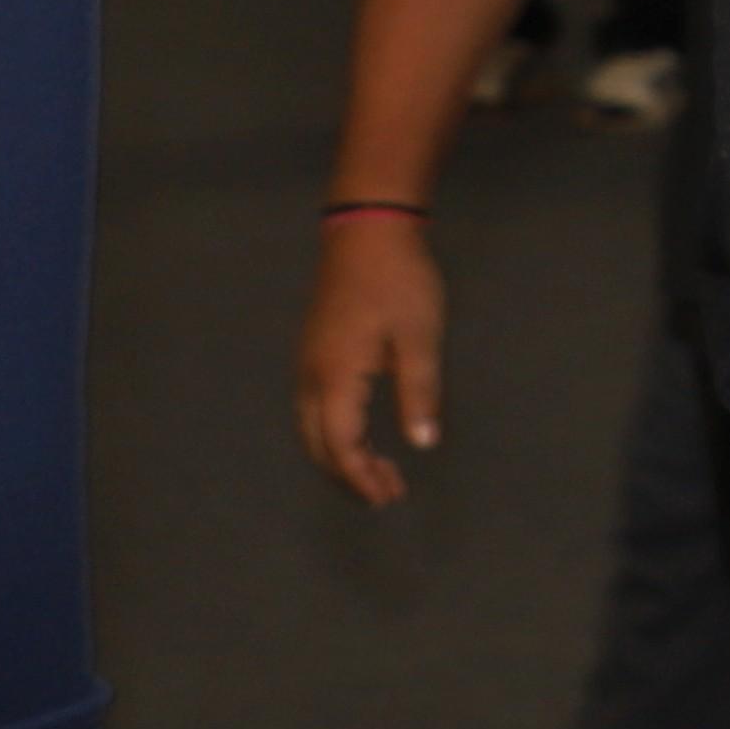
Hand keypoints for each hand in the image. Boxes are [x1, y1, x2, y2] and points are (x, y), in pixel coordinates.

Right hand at [293, 210, 446, 504]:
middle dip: (349, 476)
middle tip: (388, 494)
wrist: (367, 232)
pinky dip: (335, 434)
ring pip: (312, 429)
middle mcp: (310, 377)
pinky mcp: (313, 353)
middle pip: (319, 445)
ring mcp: (307, 364)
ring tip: (380, 473)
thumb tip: (423, 443)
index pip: (341, 446)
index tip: (390, 496)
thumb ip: (419, 393)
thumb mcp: (419, 339)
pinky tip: (363, 436)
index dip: (362, 477)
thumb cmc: (399, 283)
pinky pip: (313, 410)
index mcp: (335, 378)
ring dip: (341, 457)